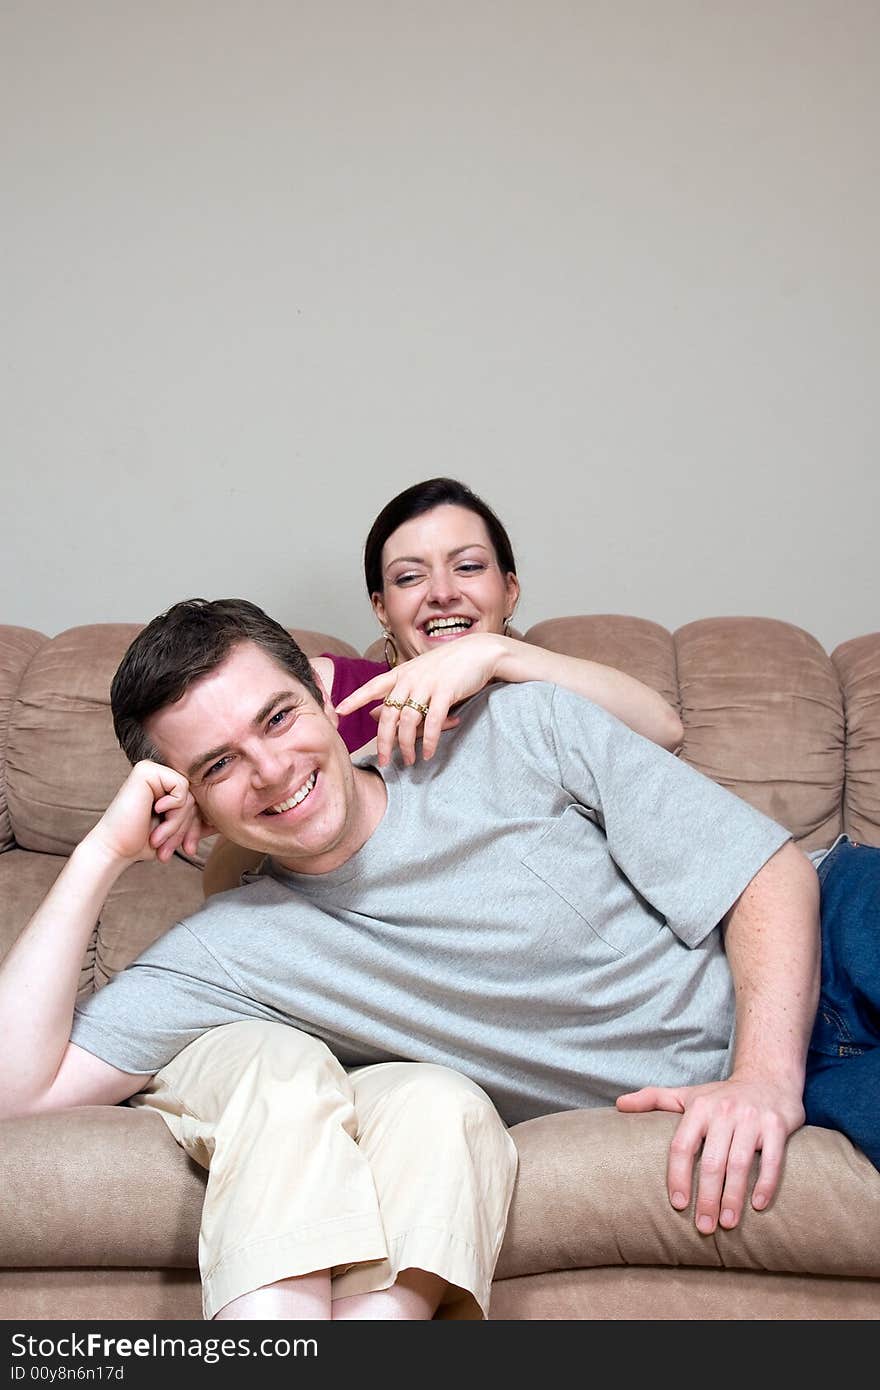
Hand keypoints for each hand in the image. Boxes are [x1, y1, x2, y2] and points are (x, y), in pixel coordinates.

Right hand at [88, 760, 210, 866]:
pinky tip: (154, 814)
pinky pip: (181, 788)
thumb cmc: (144, 842)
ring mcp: (153, 769)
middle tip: (172, 849)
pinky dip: (173, 809)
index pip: (197, 801)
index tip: (188, 848)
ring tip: (159, 839)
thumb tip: (230, 817)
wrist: (116, 849)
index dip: (196, 826)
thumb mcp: (179, 829)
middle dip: (187, 827)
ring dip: (178, 823)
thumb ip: (199, 819)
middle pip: (195, 797)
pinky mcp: (147, 770)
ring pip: (190, 795)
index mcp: (166, 786)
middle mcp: (160, 774)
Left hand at [335, 635, 506, 765]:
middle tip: (384, 760)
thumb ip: (396, 694)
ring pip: (408, 720)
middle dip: (385, 740)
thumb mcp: (418, 676)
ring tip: (410, 760)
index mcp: (402, 673)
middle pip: (389, 713)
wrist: (478, 652)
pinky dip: (429, 740)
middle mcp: (411, 678)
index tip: (340, 711)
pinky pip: (433, 722)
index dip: (356, 699)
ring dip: (407, 745)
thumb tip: (373, 713)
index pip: (373, 686)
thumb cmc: (448, 666)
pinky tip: (428, 753)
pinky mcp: (446, 692)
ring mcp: (427, 684)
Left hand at [616, 1074, 804, 1231]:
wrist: (768, 1077)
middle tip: (703, 1227)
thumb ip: (653, 1099)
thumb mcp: (688, 1094)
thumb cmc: (722, 1096)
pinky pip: (772, 1159)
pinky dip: (766, 1183)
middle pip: (712, 1162)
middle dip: (706, 1198)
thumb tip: (619, 1104)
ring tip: (727, 1224)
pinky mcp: (778, 1125)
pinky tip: (758, 1206)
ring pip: (740, 1164)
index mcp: (699, 1107)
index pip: (682, 1146)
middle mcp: (725, 1112)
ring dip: (733, 1198)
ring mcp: (752, 1119)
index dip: (677, 1176)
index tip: (677, 1205)